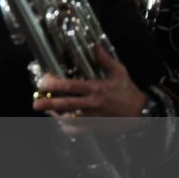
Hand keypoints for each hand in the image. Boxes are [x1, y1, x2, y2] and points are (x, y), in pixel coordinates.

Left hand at [32, 45, 146, 118]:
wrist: (143, 112)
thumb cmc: (128, 91)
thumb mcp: (119, 72)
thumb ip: (105, 59)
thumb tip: (95, 45)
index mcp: (96, 88)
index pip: (71, 86)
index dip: (54, 84)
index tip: (42, 82)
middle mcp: (92, 103)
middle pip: (66, 104)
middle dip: (48, 104)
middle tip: (35, 104)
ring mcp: (94, 117)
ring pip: (69, 119)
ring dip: (56, 115)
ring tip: (48, 110)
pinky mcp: (96, 128)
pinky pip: (77, 131)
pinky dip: (67, 128)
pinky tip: (62, 123)